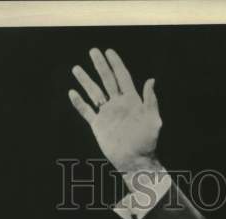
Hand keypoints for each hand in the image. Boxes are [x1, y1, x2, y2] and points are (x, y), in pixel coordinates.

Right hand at [68, 48, 161, 173]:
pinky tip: (72, 93)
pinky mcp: (98, 126)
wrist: (135, 161)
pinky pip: (86, 111)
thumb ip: (150, 101)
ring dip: (86, 81)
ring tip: (76, 68)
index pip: (122, 77)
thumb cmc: (147, 142)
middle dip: (100, 65)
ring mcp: (107, 114)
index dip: (116, 64)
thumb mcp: (153, 120)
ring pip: (94, 93)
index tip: (109, 51)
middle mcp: (118, 104)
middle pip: (107, 80)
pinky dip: (79, 103)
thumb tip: (151, 80)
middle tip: (93, 51)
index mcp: (131, 101)